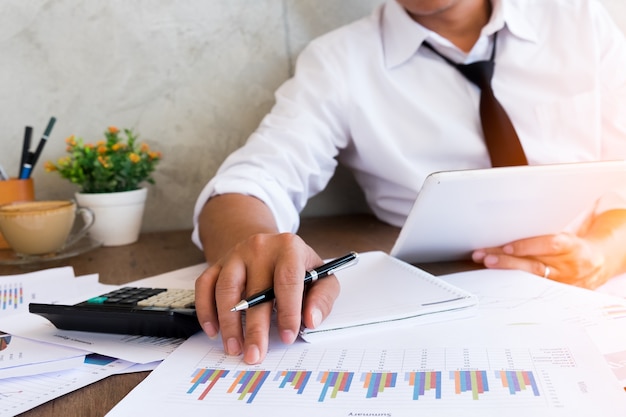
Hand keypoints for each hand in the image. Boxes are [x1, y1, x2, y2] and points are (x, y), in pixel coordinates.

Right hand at [194, 232, 339, 363]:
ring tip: (234, 347)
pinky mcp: (218, 263)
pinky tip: (213, 331)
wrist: (270, 246)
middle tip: (255, 354)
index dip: (288, 311)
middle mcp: (260, 247)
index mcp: (289, 248)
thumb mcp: (321, 277)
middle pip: (255, 290)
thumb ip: (322, 299)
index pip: (287, 280)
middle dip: (255, 327)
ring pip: (226, 289)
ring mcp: (236, 254)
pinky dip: (206, 309)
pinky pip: (205, 285)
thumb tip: (310, 320)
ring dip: (228, 322)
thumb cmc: (298, 268)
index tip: (287, 337)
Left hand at [471, 233, 608, 288]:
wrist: (598, 261)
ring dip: (506, 272)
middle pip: (534, 265)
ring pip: (531, 279)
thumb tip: (507, 232)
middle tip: (485, 257)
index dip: (527, 246)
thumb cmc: (574, 246)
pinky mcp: (558, 294)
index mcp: (573, 247)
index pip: (550, 245)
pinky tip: (499, 280)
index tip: (506, 246)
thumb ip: (541, 237)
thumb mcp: (564, 236)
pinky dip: (514, 285)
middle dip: (507, 261)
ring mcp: (563, 283)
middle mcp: (568, 267)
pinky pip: (534, 290)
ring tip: (487, 265)